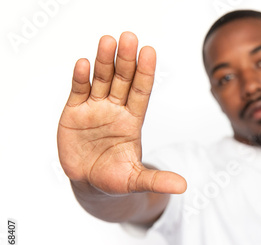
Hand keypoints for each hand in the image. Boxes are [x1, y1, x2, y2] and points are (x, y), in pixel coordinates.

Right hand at [57, 32, 185, 194]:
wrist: (89, 184)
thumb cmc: (115, 179)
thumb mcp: (136, 180)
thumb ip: (156, 180)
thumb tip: (183, 187)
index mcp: (132, 121)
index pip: (141, 92)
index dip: (145, 73)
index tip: (149, 52)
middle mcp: (115, 110)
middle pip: (122, 80)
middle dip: (126, 60)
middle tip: (129, 38)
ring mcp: (94, 110)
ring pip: (101, 80)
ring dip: (103, 62)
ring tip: (107, 41)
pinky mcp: (74, 114)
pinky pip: (78, 92)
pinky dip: (80, 78)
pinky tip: (83, 64)